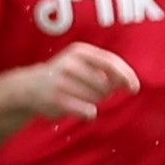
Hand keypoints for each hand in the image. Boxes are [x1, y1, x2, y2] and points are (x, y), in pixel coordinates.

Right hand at [19, 43, 140, 122]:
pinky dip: (88, 113)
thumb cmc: (65, 76)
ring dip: (94, 101)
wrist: (30, 87)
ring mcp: (62, 81)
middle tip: (91, 92)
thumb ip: (106, 70)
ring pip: (97, 98)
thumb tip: (130, 83)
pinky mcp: (57, 100)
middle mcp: (70, 63)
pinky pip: (87, 110)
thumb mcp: (82, 64)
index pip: (111, 62)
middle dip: (105, 92)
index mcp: (79, 51)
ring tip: (78, 97)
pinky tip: (79, 109)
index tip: (135, 87)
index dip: (126, 75)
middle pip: (106, 84)